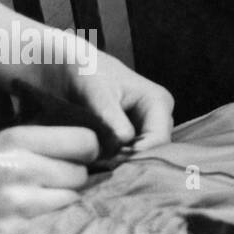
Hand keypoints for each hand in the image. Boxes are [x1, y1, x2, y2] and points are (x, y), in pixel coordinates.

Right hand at [0, 126, 96, 233]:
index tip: (79, 153)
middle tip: (49, 178)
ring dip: (62, 198)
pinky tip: (32, 212)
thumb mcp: (8, 144)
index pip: (85, 140)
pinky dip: (51, 217)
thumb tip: (99, 143)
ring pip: (72, 198)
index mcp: (15, 139)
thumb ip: (46, 139)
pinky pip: (56, 220)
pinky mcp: (14, 230)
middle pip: (81, 173)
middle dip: (72, 176)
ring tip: (36, 195)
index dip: (87, 148)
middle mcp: (17, 169)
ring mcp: (15, 203)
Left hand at [36, 44, 174, 154]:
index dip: (138, 155)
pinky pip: (130, 152)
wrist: (73, 68)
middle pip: (154, 149)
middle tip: (101, 165)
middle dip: (130, 160)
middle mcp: (160, 115)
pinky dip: (115, 158)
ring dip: (121, 161)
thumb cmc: (87, 74)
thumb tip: (125, 141)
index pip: (160, 139)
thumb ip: (111, 118)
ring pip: (142, 153)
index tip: (110, 163)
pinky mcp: (134, 132)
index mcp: (159, 101)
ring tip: (97, 162)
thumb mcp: (98, 94)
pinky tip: (98, 159)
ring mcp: (148, 125)